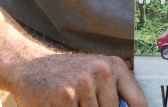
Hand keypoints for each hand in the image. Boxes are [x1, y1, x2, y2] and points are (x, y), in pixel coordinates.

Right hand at [10, 53, 145, 106]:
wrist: (28, 65)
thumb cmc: (65, 75)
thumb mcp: (94, 76)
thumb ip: (115, 94)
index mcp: (114, 66)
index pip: (139, 103)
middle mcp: (102, 71)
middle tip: (80, 101)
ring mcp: (84, 82)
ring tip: (70, 102)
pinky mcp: (66, 95)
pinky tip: (59, 104)